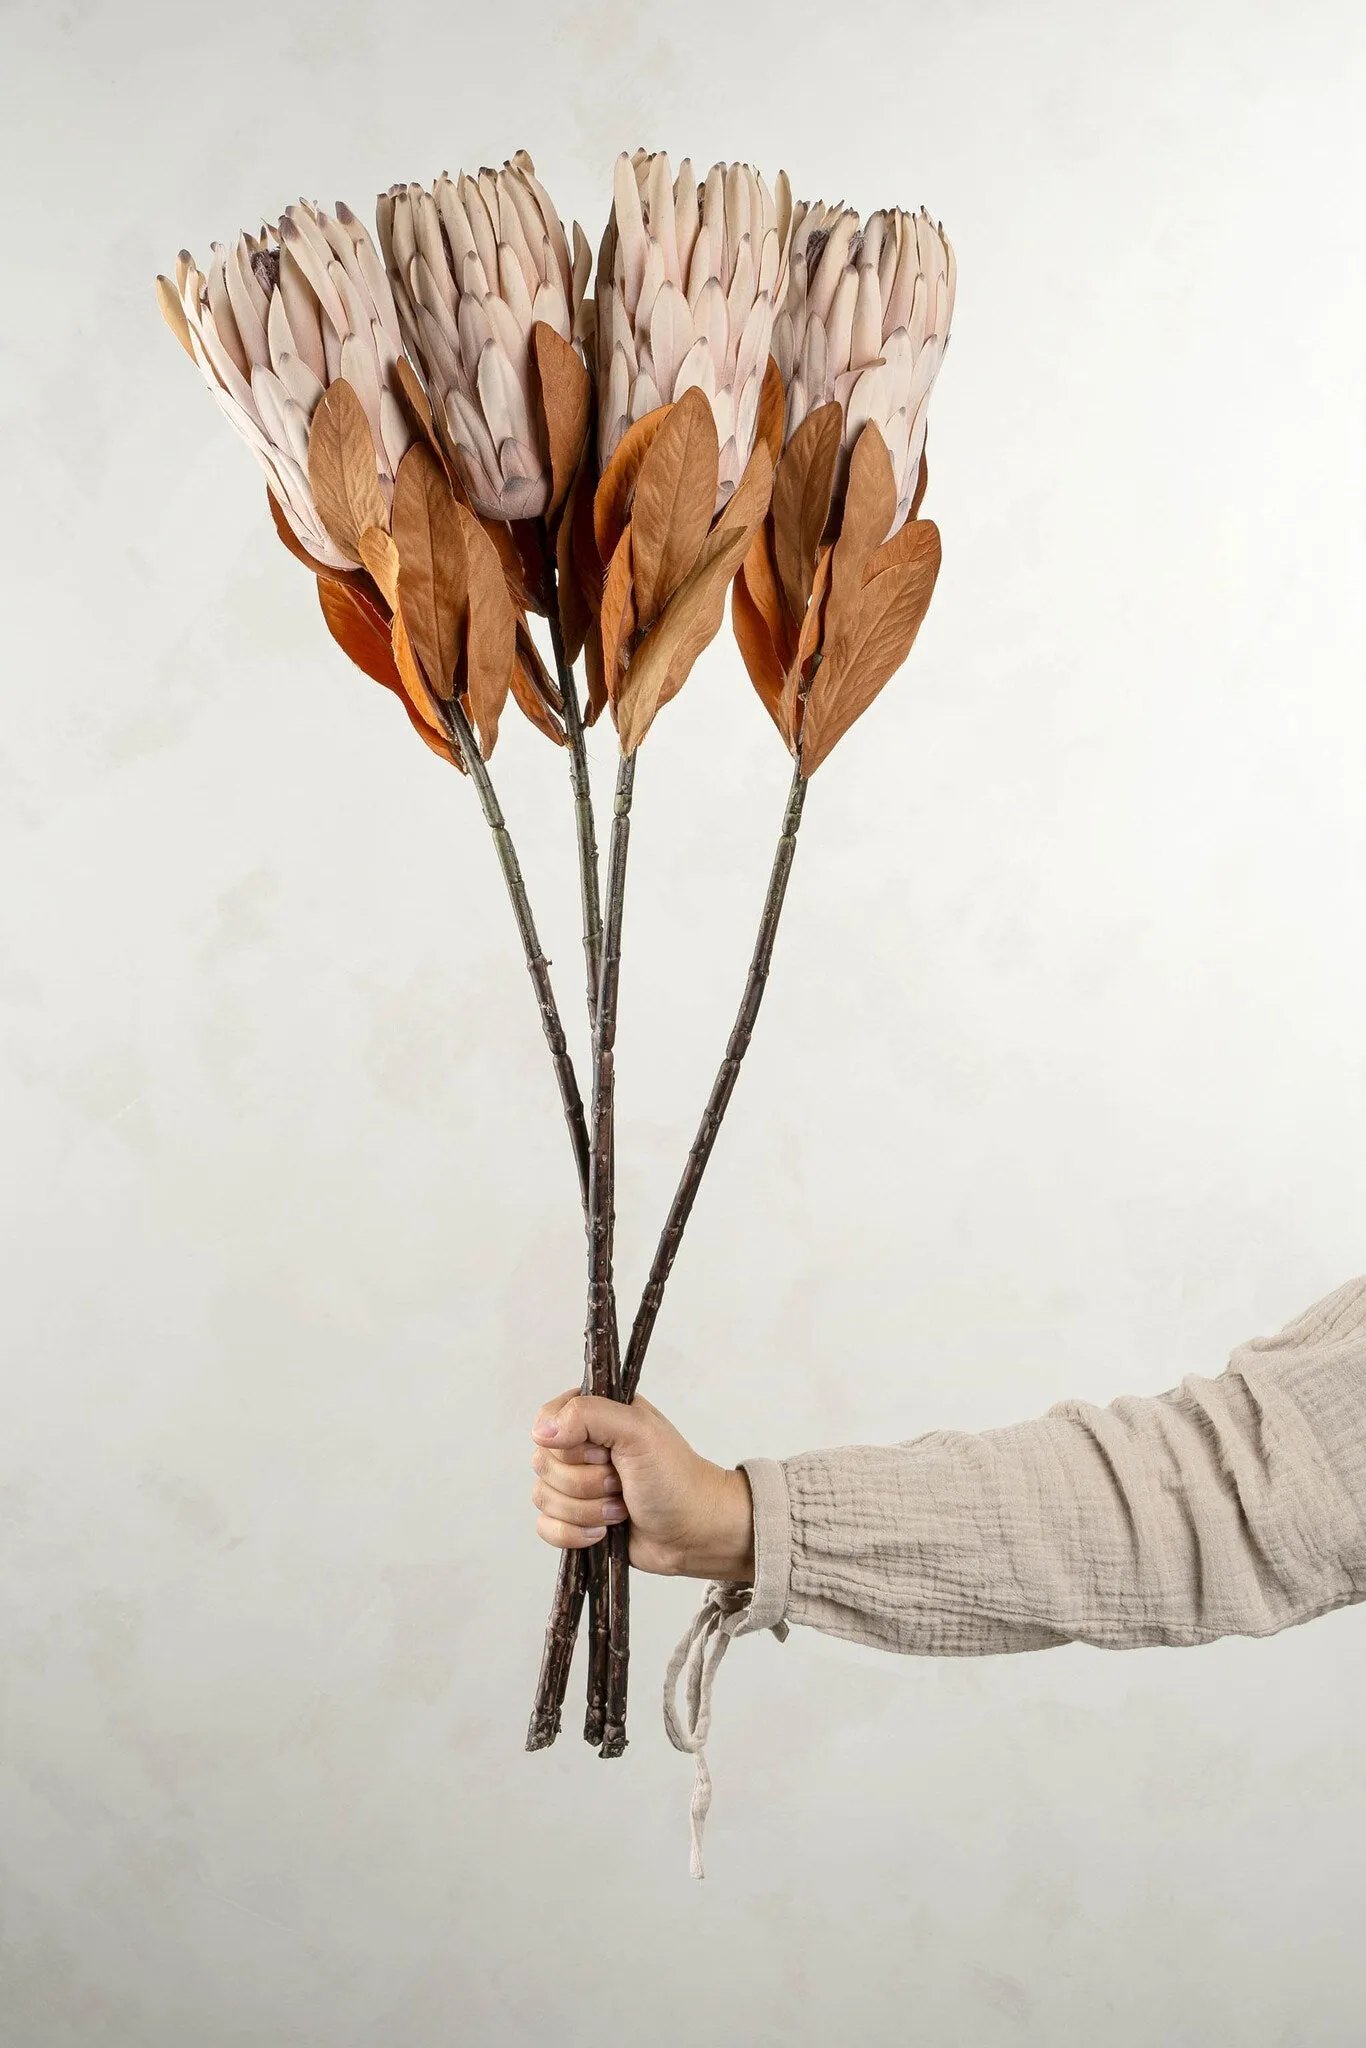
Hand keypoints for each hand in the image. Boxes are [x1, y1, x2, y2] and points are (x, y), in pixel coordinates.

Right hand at [529, 1391, 754, 1581]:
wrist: (694, 1533)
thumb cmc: (675, 1478)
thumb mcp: (638, 1431)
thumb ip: (588, 1415)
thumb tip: (541, 1431)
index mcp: (596, 1415)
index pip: (547, 1421)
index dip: (569, 1444)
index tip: (602, 1452)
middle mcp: (582, 1446)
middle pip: (544, 1463)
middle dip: (585, 1482)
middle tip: (621, 1482)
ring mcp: (577, 1484)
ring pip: (543, 1497)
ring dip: (586, 1510)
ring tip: (620, 1508)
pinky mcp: (575, 1519)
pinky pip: (545, 1526)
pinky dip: (574, 1534)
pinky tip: (604, 1532)